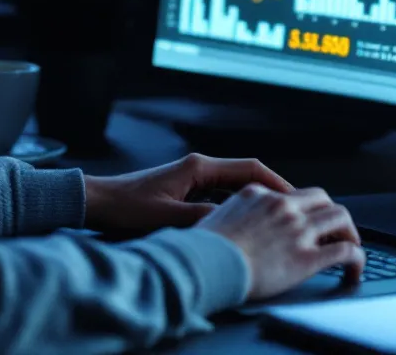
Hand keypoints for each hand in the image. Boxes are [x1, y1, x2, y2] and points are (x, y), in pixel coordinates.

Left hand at [83, 153, 293, 234]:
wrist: (99, 203)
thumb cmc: (127, 208)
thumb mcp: (168, 217)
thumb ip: (203, 219)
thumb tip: (235, 225)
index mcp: (198, 168)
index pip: (250, 169)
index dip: (277, 183)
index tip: (296, 198)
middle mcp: (199, 168)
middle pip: (247, 176)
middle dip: (272, 193)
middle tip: (295, 212)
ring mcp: (193, 179)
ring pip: (235, 188)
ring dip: (255, 202)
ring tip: (277, 222)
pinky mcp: (186, 190)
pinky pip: (221, 197)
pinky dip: (236, 209)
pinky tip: (245, 227)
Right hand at [196, 185, 364, 300]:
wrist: (203, 265)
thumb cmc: (200, 250)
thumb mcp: (212, 218)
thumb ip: (230, 216)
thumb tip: (229, 225)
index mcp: (257, 195)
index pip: (292, 194)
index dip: (304, 208)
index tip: (307, 220)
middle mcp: (282, 207)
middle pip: (322, 199)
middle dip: (331, 214)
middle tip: (333, 231)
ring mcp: (297, 230)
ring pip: (341, 218)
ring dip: (349, 232)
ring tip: (351, 246)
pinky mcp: (307, 257)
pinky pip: (345, 252)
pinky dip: (357, 259)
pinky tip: (354, 270)